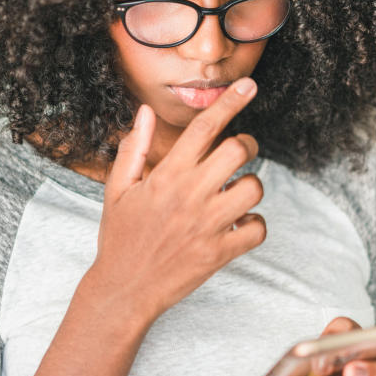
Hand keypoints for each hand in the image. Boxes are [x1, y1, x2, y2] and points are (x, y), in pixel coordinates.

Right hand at [87, 77, 266, 323]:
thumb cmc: (120, 236)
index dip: (230, 102)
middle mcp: (189, 195)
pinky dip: (255, 225)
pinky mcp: (220, 253)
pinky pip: (258, 229)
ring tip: (235, 193)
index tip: (248, 86)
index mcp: (166, 176)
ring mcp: (208, 225)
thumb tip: (144, 112)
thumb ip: (133, 148)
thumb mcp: (118, 190)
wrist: (124, 289)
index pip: (203, 128)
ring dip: (251, 186)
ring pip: (254, 188)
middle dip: (246, 144)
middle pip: (238, 150)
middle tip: (239, 152)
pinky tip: (239, 225)